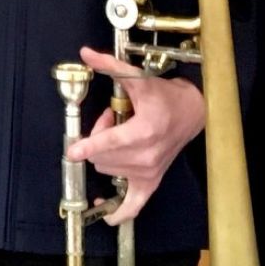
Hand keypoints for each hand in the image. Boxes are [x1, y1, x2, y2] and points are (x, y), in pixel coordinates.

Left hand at [64, 47, 207, 225]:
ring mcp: (149, 173)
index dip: (88, 145)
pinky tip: (104, 208)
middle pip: (102, 155)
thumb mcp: (138, 78)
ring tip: (119, 135)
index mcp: (144, 132)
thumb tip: (86, 54)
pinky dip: (117, 211)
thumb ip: (111, 67)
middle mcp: (146, 156)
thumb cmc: (164, 96)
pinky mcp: (152, 183)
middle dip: (98, 136)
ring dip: (105, 153)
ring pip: (107, 169)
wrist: (191, 113)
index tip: (73, 151)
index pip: (109, 143)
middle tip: (112, 119)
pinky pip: (132, 207)